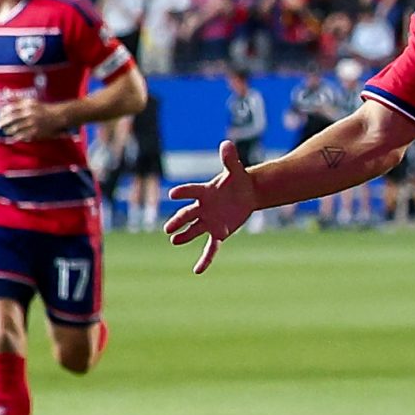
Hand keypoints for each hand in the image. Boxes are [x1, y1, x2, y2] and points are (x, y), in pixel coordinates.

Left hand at [0, 95, 67, 140]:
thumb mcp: (30, 100)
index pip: (10, 108)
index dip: (2, 112)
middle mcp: (29, 113)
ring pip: (15, 128)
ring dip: (8, 130)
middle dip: (2, 122)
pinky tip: (13, 136)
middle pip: (11, 118)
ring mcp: (33, 123)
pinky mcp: (36, 132)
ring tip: (5, 130)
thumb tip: (5, 90)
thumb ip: (17, 97)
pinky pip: (22, 135)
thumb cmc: (42, 108)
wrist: (59, 116)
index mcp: (28, 104)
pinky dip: (16, 136)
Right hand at [165, 140, 258, 274]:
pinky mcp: (219, 232)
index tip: (172, 194)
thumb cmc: (238, 180)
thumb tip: (227, 143)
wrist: (247, 194)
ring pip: (194, 230)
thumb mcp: (236, 170)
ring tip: (175, 241)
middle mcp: (203, 208)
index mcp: (205, 192)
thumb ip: (229, 158)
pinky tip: (197, 271)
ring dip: (185, 236)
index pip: (191, 191)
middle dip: (178, 221)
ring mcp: (209, 221)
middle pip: (188, 215)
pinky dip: (205, 259)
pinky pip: (211, 247)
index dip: (183, 192)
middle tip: (168, 228)